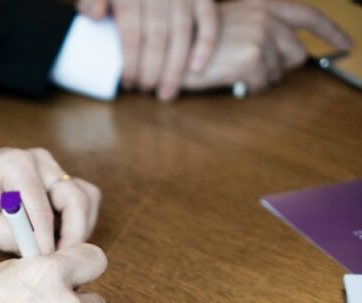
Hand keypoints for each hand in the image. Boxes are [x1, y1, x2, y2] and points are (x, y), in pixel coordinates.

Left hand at [0, 146, 101, 254]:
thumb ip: (5, 234)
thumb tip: (36, 255)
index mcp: (18, 165)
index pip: (45, 210)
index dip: (47, 243)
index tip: (45, 266)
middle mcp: (40, 161)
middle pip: (79, 198)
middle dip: (75, 235)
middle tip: (62, 263)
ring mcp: (50, 167)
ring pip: (86, 197)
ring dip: (80, 227)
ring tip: (62, 253)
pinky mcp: (53, 178)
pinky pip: (78, 199)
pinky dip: (76, 221)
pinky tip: (59, 241)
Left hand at [78, 0, 218, 100]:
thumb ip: (91, 1)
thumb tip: (96, 15)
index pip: (132, 34)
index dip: (131, 62)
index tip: (127, 82)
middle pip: (157, 37)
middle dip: (152, 70)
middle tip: (147, 90)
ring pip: (181, 33)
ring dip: (175, 67)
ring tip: (167, 92)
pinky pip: (208, 19)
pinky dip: (205, 44)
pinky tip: (196, 69)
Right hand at [181, 0, 352, 93]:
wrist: (167, 53)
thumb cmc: (193, 43)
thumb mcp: (231, 24)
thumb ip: (261, 28)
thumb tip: (286, 53)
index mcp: (263, 4)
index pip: (309, 15)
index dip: (331, 32)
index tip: (346, 44)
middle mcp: (266, 15)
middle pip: (297, 53)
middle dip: (280, 66)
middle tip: (255, 71)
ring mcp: (262, 35)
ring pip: (280, 71)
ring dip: (260, 77)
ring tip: (233, 70)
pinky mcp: (254, 56)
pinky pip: (265, 82)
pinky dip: (248, 86)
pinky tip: (229, 77)